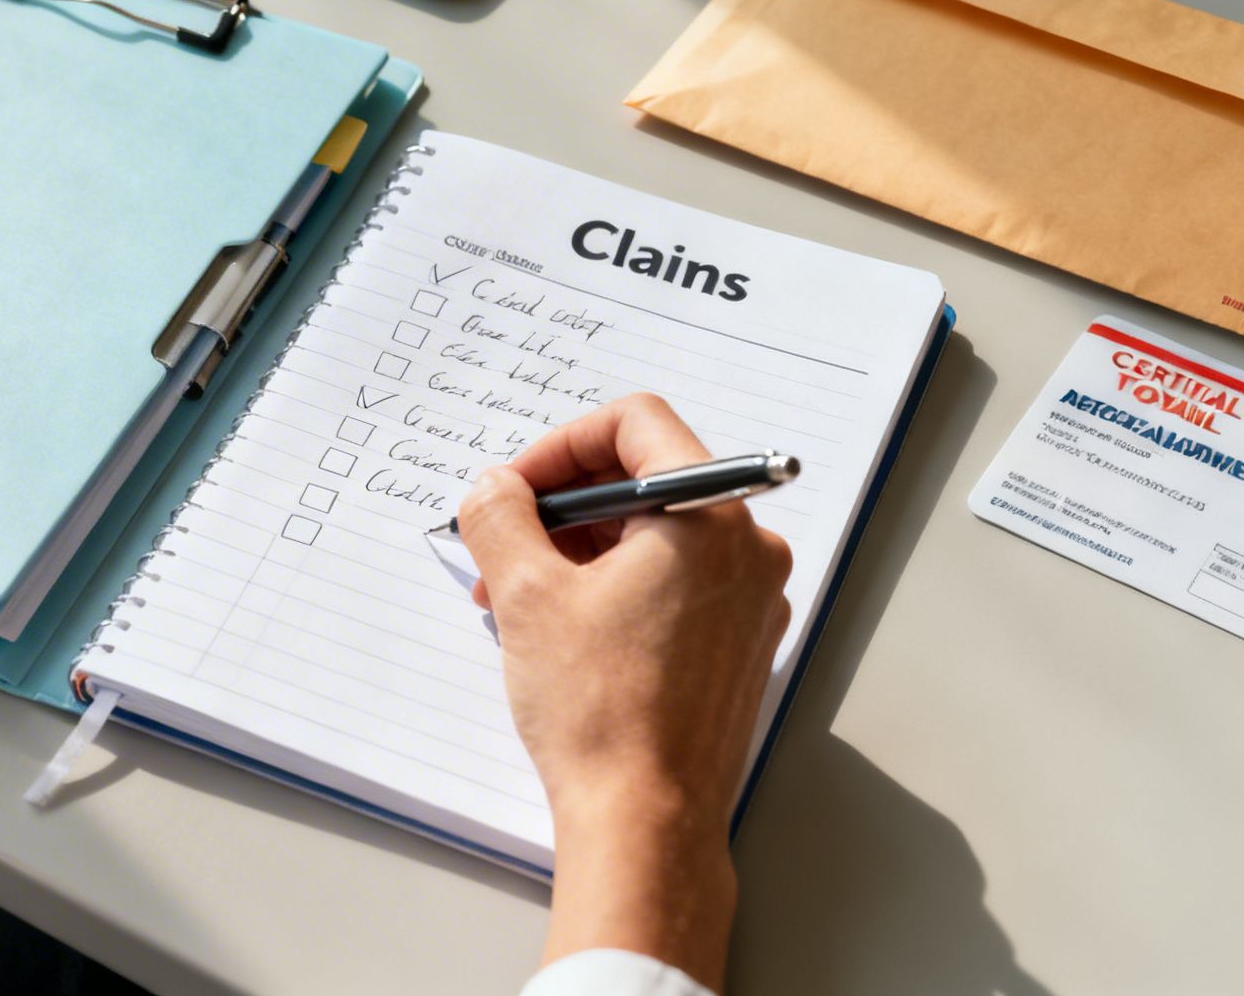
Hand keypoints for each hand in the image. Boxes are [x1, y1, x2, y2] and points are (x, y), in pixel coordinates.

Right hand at [455, 394, 791, 987]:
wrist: (645, 820)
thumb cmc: (600, 713)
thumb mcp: (526, 595)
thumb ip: (501, 516)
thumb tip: (493, 488)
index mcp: (710, 518)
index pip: (636, 423)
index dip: (560, 444)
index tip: (516, 488)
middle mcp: (747, 550)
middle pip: (646, 478)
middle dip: (562, 504)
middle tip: (502, 544)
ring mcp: (750, 600)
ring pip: (655, 534)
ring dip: (579, 548)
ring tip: (514, 596)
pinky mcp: (738, 644)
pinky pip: (672, 582)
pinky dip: (614, 585)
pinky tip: (559, 626)